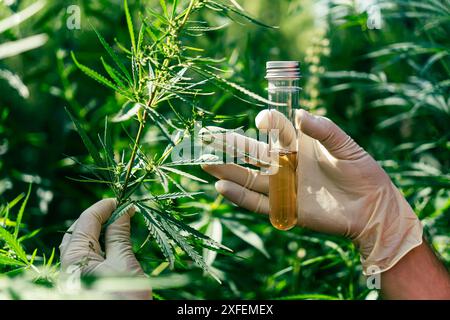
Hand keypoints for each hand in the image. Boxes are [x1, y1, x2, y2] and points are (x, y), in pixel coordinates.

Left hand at [59, 198, 150, 298]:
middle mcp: (68, 264)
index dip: (104, 206)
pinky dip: (101, 246)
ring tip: (120, 226)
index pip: (86, 220)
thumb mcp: (124, 263)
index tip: (123, 200)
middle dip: (100, 217)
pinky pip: (87, 257)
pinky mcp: (81, 283)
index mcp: (74, 256)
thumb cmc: (123, 298)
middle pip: (80, 230)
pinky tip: (114, 245)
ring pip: (83, 244)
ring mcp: (74, 274)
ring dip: (100, 232)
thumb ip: (119, 235)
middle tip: (123, 212)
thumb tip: (123, 210)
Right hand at [200, 109, 422, 273]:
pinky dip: (240, 196)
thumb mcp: (346, 146)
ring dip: (227, 170)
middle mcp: (287, 164)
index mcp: (300, 145)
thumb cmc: (363, 172)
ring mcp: (285, 186)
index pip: (276, 130)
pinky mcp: (286, 208)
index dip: (268, 122)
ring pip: (249, 177)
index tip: (264, 120)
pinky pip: (258, 202)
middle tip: (206, 135)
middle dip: (230, 144)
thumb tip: (300, 115)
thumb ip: (324, 130)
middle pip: (252, 152)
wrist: (374, 207)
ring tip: (204, 162)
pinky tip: (221, 186)